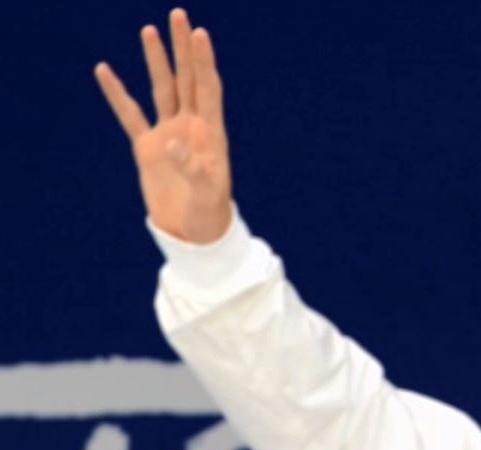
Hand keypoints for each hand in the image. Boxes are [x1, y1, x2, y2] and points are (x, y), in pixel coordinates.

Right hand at [94, 8, 232, 243]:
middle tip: (179, 14)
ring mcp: (168, 133)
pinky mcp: (147, 147)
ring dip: (157, 61)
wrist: (194, 233)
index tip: (199, 33)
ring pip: (162, 89)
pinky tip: (105, 70)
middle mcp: (191, 127)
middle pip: (187, 79)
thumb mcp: (205, 194)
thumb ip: (193, 169)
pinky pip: (129, 115)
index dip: (204, 61)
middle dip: (183, 48)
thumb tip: (174, 144)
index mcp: (212, 134)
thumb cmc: (208, 214)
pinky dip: (117, 94)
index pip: (208, 88)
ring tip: (149, 30)